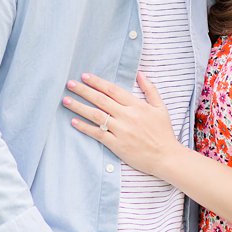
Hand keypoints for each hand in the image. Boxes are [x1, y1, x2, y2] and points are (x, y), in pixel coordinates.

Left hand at [63, 72, 177, 178]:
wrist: (165, 156)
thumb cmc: (164, 132)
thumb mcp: (161, 108)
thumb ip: (150, 89)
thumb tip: (140, 74)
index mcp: (137, 106)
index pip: (113, 90)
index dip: (98, 82)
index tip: (84, 76)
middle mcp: (127, 116)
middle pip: (101, 100)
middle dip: (84, 91)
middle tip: (69, 84)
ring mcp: (121, 131)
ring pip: (96, 115)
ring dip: (79, 107)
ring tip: (66, 100)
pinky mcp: (116, 144)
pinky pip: (97, 134)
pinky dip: (85, 127)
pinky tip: (74, 122)